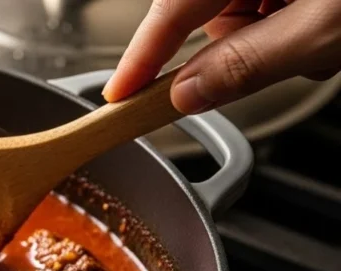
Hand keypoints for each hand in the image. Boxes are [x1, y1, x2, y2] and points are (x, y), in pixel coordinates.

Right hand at [103, 0, 340, 113]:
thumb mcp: (321, 29)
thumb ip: (249, 64)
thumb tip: (189, 93)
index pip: (170, 9)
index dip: (140, 58)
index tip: (117, 95)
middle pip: (208, 14)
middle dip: (242, 47)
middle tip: (295, 57)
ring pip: (243, 13)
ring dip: (277, 37)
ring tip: (325, 39)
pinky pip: (269, 2)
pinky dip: (293, 22)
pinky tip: (328, 23)